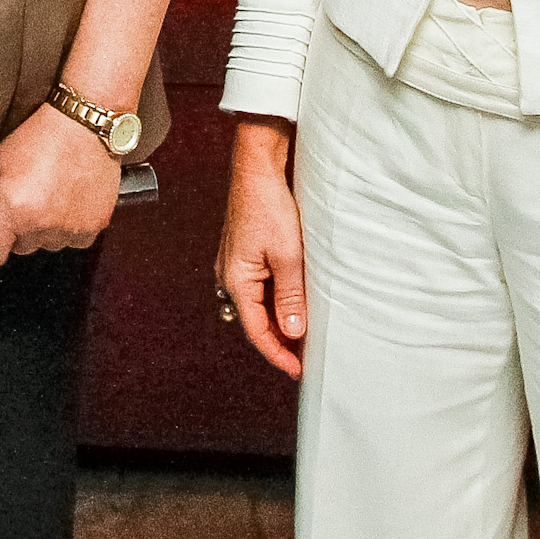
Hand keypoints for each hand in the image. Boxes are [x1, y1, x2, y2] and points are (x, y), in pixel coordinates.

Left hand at [0, 104, 120, 266]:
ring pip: (49, 243)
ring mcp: (70, 228)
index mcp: (14, 212)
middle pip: (22, 248)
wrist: (83, 124)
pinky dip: (71, 225)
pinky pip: (76, 238)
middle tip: (27, 200)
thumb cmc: (42, 136)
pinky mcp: (94, 225)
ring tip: (51, 194)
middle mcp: (42, 226)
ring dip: (47, 228)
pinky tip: (70, 199)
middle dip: (20, 229)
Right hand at [216, 120, 309, 380]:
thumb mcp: (287, 255)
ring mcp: (238, 264)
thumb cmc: (268, 205)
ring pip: (260, 304)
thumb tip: (293, 331)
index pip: (257, 331)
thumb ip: (290, 296)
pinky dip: (279, 300)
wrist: (258, 167)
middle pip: (256, 320)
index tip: (298, 371)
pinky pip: (262, 287)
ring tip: (307, 333)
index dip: (278, 354)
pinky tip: (297, 300)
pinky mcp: (247, 252)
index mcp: (236, 280)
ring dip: (281, 319)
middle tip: (307, 357)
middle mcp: (232, 276)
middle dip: (280, 340)